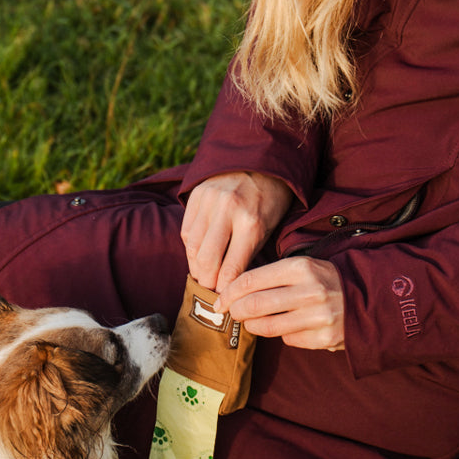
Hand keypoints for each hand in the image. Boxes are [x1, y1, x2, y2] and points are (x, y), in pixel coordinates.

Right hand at [180, 171, 293, 292]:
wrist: (260, 158)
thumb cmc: (271, 199)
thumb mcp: (271, 226)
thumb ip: (251, 253)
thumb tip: (233, 285)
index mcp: (252, 222)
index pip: (232, 267)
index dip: (226, 289)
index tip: (225, 300)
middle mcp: (227, 210)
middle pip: (207, 260)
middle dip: (207, 282)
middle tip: (210, 292)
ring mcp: (209, 201)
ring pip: (193, 247)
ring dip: (196, 267)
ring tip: (203, 277)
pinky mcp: (196, 195)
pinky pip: (187, 231)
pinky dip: (191, 248)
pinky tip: (198, 256)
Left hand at [215, 257, 344, 350]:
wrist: (371, 297)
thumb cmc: (326, 280)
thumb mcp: (303, 266)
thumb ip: (272, 276)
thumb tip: (233, 291)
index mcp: (301, 267)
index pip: (251, 280)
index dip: (229, 292)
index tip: (220, 300)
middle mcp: (310, 290)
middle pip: (254, 305)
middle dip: (236, 310)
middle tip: (232, 313)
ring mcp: (318, 316)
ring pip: (267, 326)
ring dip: (253, 325)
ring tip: (253, 321)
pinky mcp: (323, 338)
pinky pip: (288, 339)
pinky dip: (282, 334)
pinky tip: (289, 326)